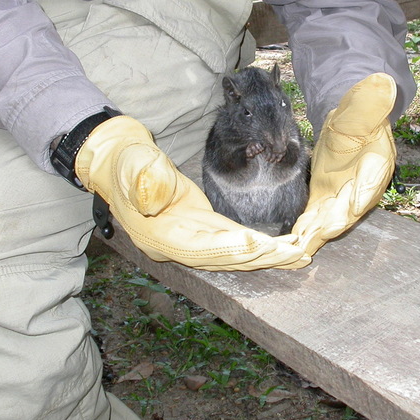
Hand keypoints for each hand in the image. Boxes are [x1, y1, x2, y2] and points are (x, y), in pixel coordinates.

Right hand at [75, 116, 310, 270]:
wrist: (119, 162)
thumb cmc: (124, 161)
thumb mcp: (129, 163)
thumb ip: (142, 179)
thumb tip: (152, 197)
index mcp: (158, 236)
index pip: (198, 248)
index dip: (228, 248)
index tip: (258, 244)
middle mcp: (177, 247)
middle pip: (224, 258)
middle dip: (260, 258)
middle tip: (295, 255)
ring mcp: (191, 241)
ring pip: (234, 255)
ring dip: (267, 257)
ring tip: (300, 255)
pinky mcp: (204, 230)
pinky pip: (236, 242)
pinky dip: (260, 246)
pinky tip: (285, 246)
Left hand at [291, 73, 396, 255]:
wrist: (348, 121)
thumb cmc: (361, 112)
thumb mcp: (366, 104)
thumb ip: (371, 101)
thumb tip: (383, 83)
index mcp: (378, 163)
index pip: (372, 181)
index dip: (362, 195)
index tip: (352, 207)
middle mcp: (362, 187)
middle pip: (349, 209)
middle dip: (332, 224)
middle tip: (317, 236)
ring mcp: (343, 195)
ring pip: (330, 219)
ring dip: (316, 234)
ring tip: (300, 248)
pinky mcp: (324, 198)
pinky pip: (314, 216)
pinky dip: (304, 229)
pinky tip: (291, 243)